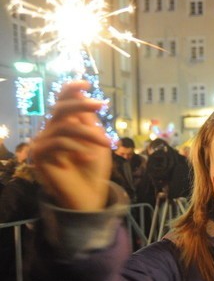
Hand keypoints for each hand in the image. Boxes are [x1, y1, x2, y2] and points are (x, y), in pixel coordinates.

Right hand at [30, 81, 111, 210]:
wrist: (90, 196)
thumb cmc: (94, 169)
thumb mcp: (97, 141)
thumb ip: (89, 120)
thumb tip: (82, 93)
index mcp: (64, 126)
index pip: (62, 102)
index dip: (70, 90)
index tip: (87, 83)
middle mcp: (50, 132)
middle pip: (60, 109)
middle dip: (81, 104)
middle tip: (101, 105)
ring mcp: (43, 144)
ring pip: (64, 127)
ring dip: (89, 134)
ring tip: (106, 144)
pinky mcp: (39, 158)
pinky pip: (58, 144)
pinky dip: (78, 148)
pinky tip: (89, 158)